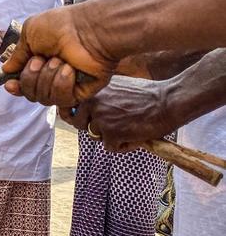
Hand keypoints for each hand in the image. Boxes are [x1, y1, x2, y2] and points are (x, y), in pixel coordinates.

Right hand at [2, 7, 117, 105]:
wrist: (87, 30)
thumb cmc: (60, 26)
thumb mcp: (29, 34)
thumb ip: (17, 54)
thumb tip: (7, 69)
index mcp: (39, 63)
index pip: (23, 84)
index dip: (16, 87)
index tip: (10, 84)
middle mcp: (51, 76)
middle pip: (30, 93)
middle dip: (31, 77)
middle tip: (40, 61)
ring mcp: (65, 86)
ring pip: (44, 98)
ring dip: (48, 78)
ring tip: (60, 61)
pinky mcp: (79, 93)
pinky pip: (62, 99)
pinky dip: (62, 83)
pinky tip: (70, 69)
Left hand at [58, 79, 174, 150]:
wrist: (168, 101)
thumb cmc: (147, 95)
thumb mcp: (116, 87)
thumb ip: (98, 97)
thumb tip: (79, 111)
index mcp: (92, 90)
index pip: (68, 106)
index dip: (74, 116)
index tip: (82, 120)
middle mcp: (91, 102)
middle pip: (80, 125)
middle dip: (95, 128)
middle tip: (116, 124)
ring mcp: (100, 118)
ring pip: (96, 136)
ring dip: (111, 136)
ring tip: (130, 126)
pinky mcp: (110, 134)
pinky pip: (110, 148)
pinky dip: (123, 146)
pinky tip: (136, 135)